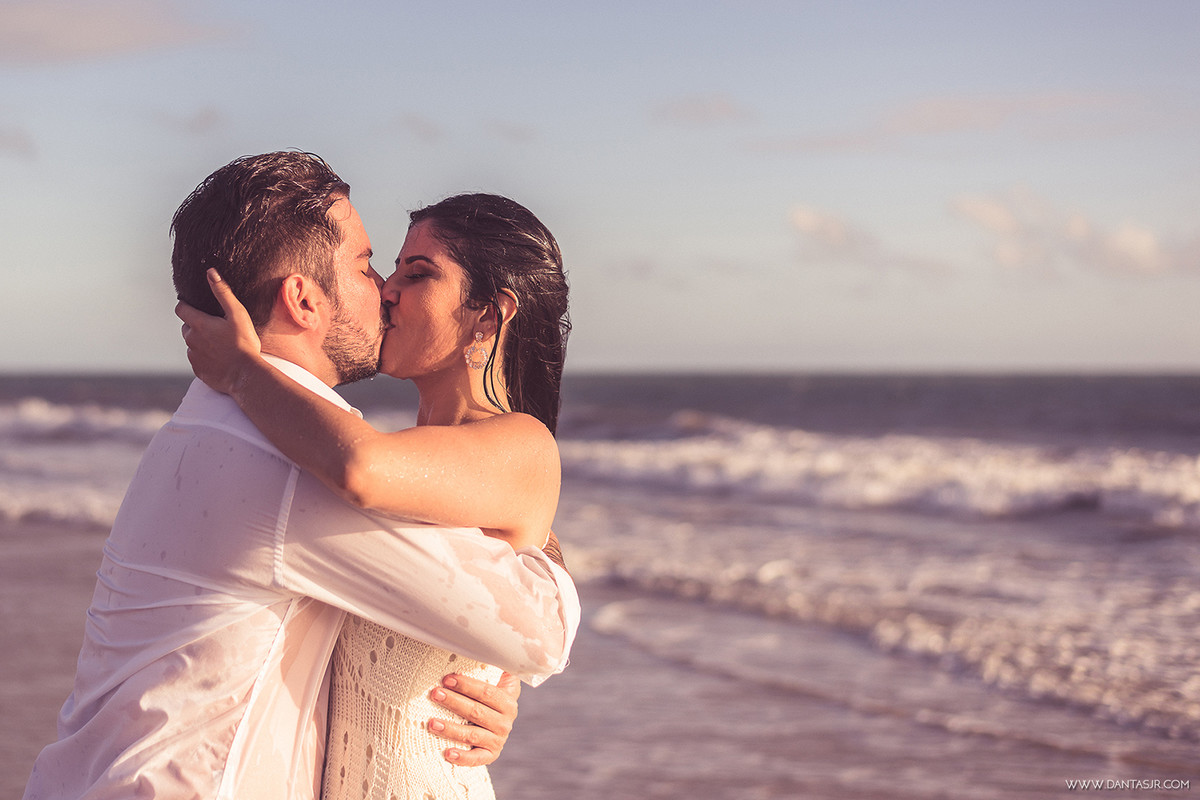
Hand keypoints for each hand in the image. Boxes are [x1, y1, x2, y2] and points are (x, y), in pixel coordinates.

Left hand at [175, 269, 262, 394]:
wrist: (246, 375)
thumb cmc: (244, 344)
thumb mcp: (237, 314)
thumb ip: (222, 293)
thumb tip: (210, 273)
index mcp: (198, 324)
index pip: (180, 309)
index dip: (186, 305)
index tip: (194, 306)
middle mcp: (191, 340)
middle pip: (186, 327)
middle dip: (196, 325)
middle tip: (216, 328)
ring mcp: (193, 356)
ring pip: (192, 345)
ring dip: (201, 342)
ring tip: (220, 345)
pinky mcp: (198, 370)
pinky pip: (198, 360)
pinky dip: (205, 358)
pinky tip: (220, 359)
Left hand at [428, 671, 520, 765]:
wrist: (496, 725)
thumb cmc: (488, 698)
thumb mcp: (496, 681)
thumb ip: (493, 666)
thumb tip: (484, 640)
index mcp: (508, 701)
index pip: (487, 692)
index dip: (467, 685)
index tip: (447, 679)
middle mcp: (505, 722)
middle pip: (477, 712)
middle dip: (454, 702)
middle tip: (434, 694)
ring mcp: (498, 740)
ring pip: (472, 736)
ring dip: (451, 729)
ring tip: (431, 723)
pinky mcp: (490, 756)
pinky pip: (476, 759)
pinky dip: (462, 757)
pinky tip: (447, 753)